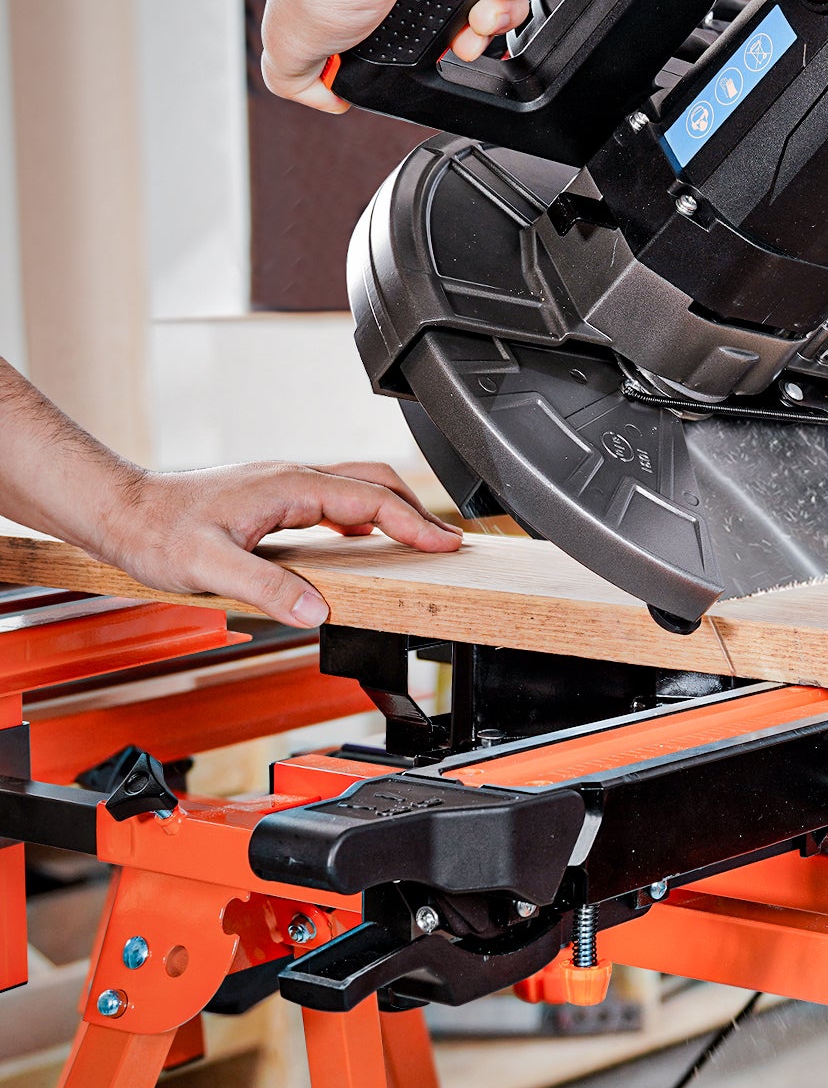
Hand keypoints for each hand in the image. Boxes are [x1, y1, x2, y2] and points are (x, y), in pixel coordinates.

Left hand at [95, 461, 462, 626]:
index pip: (371, 499)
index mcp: (289, 487)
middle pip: (375, 481)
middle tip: (444, 542)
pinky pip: (334, 497)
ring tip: (414, 539)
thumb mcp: (212, 567)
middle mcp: (291, 478)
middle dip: (416, 511)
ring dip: (392, 510)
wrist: (121, 511)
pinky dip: (363, 514)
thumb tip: (317, 610)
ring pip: (356, 486)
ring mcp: (282, 484)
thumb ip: (268, 587)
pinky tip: (360, 539)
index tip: (446, 544)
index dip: (414, 523)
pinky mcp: (272, 496)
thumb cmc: (157, 532)